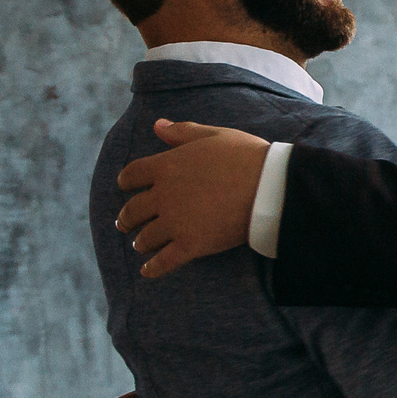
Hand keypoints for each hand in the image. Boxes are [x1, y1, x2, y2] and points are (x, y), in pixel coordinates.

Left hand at [114, 121, 270, 278]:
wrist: (271, 186)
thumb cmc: (247, 157)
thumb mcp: (215, 135)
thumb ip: (183, 132)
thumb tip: (157, 125)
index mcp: (166, 166)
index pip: (131, 175)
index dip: (126, 181)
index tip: (126, 186)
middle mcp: (163, 195)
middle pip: (132, 210)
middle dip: (125, 218)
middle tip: (124, 223)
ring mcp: (176, 222)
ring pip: (146, 237)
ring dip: (140, 242)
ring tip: (141, 245)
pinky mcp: (192, 244)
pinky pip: (165, 261)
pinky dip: (153, 268)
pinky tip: (147, 271)